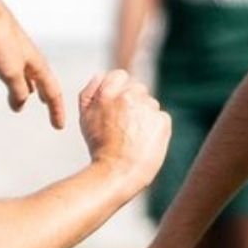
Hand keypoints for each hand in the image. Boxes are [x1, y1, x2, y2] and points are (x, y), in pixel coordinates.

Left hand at [0, 4, 66, 128]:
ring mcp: (18, 52)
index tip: (59, 127)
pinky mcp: (4, 47)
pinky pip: (15, 68)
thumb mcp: (10, 73)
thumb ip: (17, 91)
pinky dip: (17, 79)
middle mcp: (31, 59)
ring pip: (29, 75)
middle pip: (44, 82)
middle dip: (49, 98)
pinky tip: (9, 79)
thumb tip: (19, 106)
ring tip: (31, 97)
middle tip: (52, 111)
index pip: (53, 92)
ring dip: (31, 88)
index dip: (57, 110)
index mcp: (38, 65)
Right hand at [77, 71, 169, 186]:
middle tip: (124, 125)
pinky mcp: (162, 120)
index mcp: (107, 93)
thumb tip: (101, 76)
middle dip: (133, 102)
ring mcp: (147, 108)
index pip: (119, 75)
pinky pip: (161, 117)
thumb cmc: (99, 147)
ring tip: (133, 137)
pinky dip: (155, 128)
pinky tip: (144, 141)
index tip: (117, 107)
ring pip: (150, 103)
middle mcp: (128, 96)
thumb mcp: (85, 117)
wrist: (116, 172)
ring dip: (144, 115)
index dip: (119, 91)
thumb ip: (91, 92)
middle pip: (137, 88)